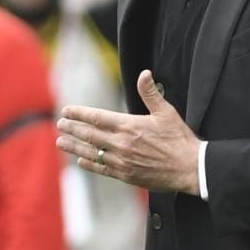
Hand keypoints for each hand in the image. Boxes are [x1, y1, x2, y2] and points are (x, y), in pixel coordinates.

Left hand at [56, 70, 201, 193]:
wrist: (190, 168)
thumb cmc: (179, 139)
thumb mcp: (166, 112)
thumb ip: (151, 93)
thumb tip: (144, 74)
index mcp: (129, 126)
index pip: (97, 117)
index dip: (79, 113)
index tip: (66, 110)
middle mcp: (122, 143)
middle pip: (90, 134)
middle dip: (72, 128)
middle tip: (59, 124)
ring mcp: (122, 161)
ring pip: (92, 152)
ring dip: (74, 146)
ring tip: (60, 142)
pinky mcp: (126, 175)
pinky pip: (102, 169)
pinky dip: (89, 164)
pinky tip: (80, 161)